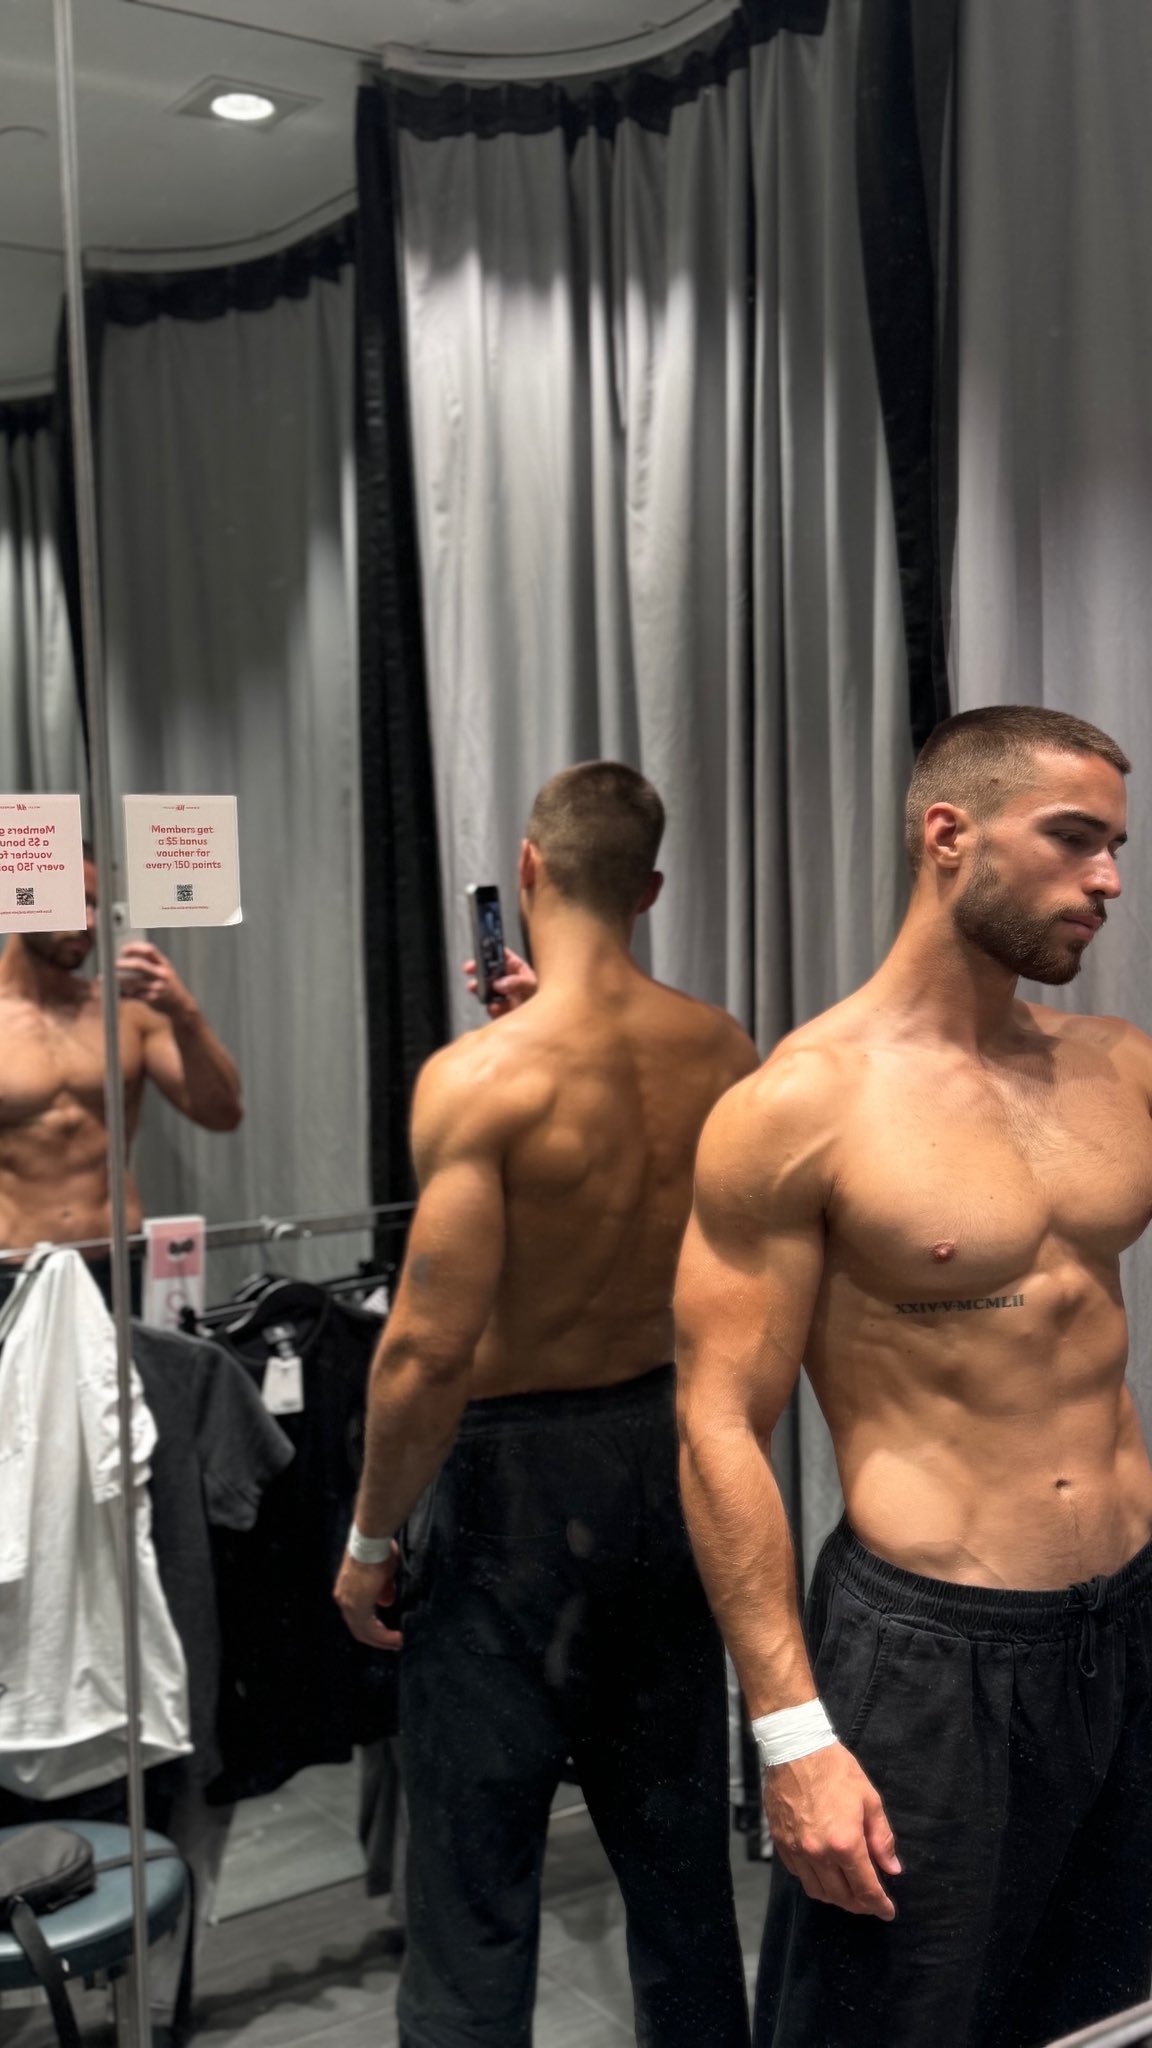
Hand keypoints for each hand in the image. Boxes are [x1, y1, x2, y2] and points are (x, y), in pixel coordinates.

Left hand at [115, 942, 194, 1019]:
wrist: (180, 1003)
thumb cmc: (167, 983)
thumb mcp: (163, 968)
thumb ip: (150, 960)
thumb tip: (126, 951)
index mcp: (163, 963)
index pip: (149, 950)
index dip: (134, 948)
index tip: (123, 951)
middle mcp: (161, 973)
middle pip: (139, 965)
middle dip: (124, 964)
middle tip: (114, 965)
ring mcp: (158, 987)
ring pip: (133, 982)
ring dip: (121, 982)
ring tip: (112, 981)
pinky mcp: (153, 999)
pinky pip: (134, 995)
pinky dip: (125, 994)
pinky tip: (120, 993)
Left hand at [334, 1542, 402, 1650]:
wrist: (371, 1540)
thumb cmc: (378, 1552)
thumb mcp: (382, 1574)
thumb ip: (383, 1590)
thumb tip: (386, 1602)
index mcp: (346, 1592)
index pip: (357, 1617)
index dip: (373, 1628)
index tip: (389, 1634)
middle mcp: (343, 1600)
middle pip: (359, 1629)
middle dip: (378, 1638)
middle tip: (394, 1643)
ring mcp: (348, 1604)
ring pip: (364, 1631)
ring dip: (382, 1639)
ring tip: (398, 1642)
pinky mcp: (357, 1606)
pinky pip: (370, 1629)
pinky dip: (383, 1636)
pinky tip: (396, 1637)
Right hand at [462, 947, 537, 1017]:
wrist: (545, 1021)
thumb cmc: (544, 998)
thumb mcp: (532, 986)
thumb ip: (517, 982)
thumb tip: (500, 983)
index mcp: (516, 969)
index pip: (502, 956)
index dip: (492, 951)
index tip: (481, 950)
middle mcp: (507, 981)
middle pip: (489, 971)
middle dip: (478, 969)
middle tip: (470, 968)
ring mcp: (502, 996)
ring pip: (486, 989)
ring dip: (478, 988)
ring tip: (474, 987)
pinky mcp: (500, 1011)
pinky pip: (491, 1008)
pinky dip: (491, 1008)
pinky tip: (495, 1008)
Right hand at [765, 1742, 900, 1918]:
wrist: (795, 1748)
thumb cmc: (836, 1770)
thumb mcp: (869, 1800)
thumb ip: (882, 1839)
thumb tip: (892, 1869)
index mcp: (845, 1843)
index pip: (866, 1889)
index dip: (880, 1905)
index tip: (888, 1912)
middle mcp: (819, 1853)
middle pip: (842, 1896)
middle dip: (860, 1905)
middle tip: (871, 1901)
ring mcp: (796, 1850)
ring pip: (818, 1891)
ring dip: (837, 1897)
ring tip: (849, 1891)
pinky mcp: (780, 1843)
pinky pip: (799, 1876)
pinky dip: (815, 1881)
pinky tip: (825, 1873)